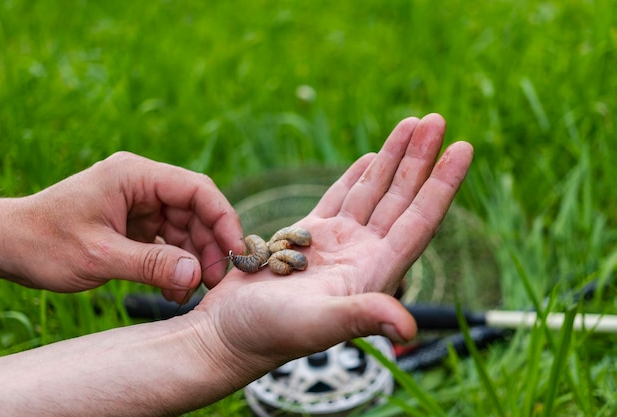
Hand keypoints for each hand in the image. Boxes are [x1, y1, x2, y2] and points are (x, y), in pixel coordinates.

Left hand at [0, 153, 243, 302]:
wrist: (8, 246)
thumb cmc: (43, 242)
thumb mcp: (99, 256)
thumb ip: (150, 264)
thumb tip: (196, 275)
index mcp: (134, 176)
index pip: (196, 189)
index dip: (222, 218)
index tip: (235, 251)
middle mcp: (141, 185)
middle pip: (195, 210)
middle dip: (208, 246)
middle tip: (215, 281)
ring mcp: (139, 204)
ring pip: (185, 228)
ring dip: (192, 259)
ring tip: (190, 292)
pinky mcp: (135, 222)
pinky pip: (167, 240)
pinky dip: (174, 264)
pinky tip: (174, 288)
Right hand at [189, 113, 473, 375]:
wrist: (229, 334)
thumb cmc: (269, 334)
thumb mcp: (317, 324)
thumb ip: (361, 317)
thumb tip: (408, 327)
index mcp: (373, 271)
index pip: (419, 220)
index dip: (442, 184)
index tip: (462, 148)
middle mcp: (362, 254)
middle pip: (401, 198)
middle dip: (420, 158)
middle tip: (437, 119)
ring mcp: (337, 244)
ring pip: (372, 191)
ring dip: (392, 159)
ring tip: (411, 124)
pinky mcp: (308, 237)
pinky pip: (340, 197)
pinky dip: (356, 176)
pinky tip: (371, 158)